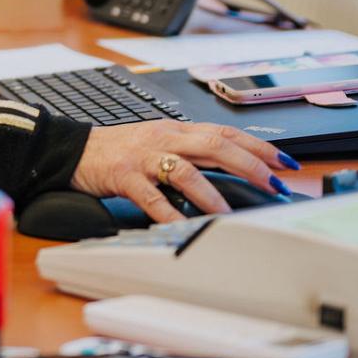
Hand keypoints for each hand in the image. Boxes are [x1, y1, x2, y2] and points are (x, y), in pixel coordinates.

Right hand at [70, 120, 296, 221]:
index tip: (285, 163)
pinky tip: (184, 228)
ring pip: (185, 170)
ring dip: (212, 193)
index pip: (225, 132)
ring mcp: (143, 157)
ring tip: (230, 214)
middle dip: (249, 165)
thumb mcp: (157, 142)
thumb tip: (233, 172)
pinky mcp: (124, 176)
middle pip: (214, 145)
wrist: (72, 149)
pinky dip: (170, 214)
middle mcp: (164, 138)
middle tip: (273, 185)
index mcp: (175, 129)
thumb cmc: (118, 150)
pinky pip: (151, 197)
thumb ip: (190, 153)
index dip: (258, 147)